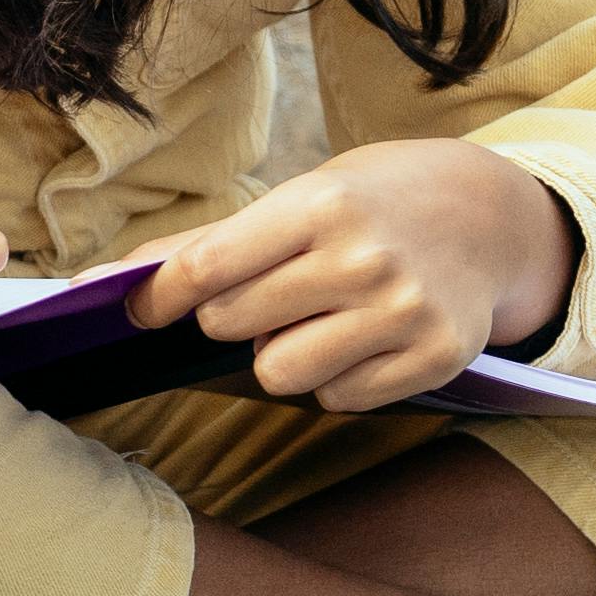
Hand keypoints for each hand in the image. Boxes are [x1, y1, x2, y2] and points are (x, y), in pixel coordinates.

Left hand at [126, 140, 578, 413]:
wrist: (489, 216)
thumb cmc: (372, 204)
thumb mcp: (300, 196)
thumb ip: (208, 243)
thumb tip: (106, 281)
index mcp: (322, 205)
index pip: (209, 266)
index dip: (162, 295)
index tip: (143, 308)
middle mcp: (365, 258)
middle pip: (232, 325)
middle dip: (233, 317)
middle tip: (272, 294)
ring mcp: (405, 312)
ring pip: (279, 373)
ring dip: (281, 354)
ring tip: (318, 319)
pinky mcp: (435, 358)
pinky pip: (336, 399)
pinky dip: (335, 377)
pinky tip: (364, 338)